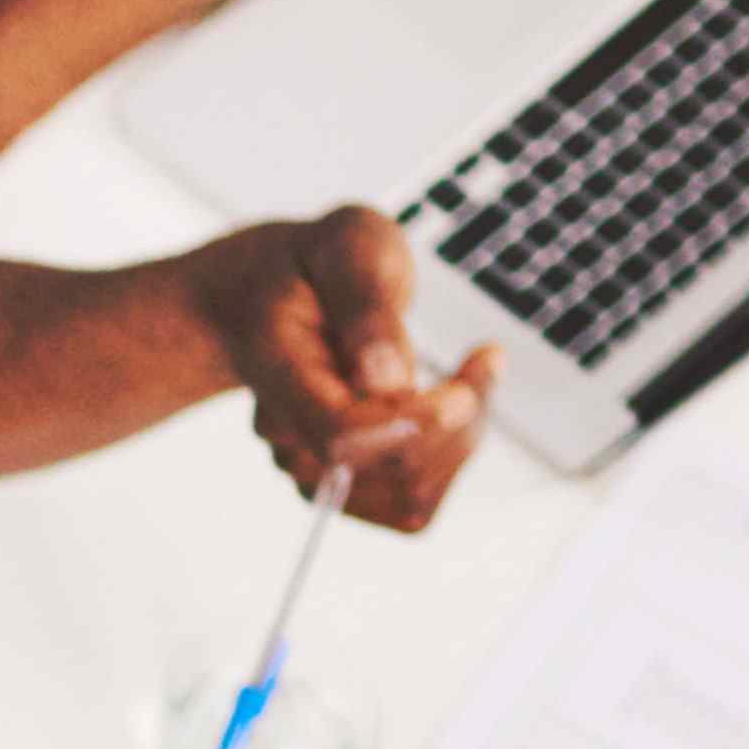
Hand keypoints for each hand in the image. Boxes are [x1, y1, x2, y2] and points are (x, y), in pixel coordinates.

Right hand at [183, 208, 498, 531]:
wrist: (265, 295)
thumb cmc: (313, 264)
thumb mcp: (348, 245)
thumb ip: (365, 305)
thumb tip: (387, 379)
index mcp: (278, 369)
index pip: (341, 433)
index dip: (413, 424)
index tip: (465, 387)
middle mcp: (287, 435)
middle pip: (392, 469)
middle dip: (460, 421)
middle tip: (484, 359)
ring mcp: (312, 468)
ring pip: (411, 495)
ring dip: (461, 441)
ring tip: (468, 377)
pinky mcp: (343, 484)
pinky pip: (411, 503)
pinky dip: (449, 458)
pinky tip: (450, 407)